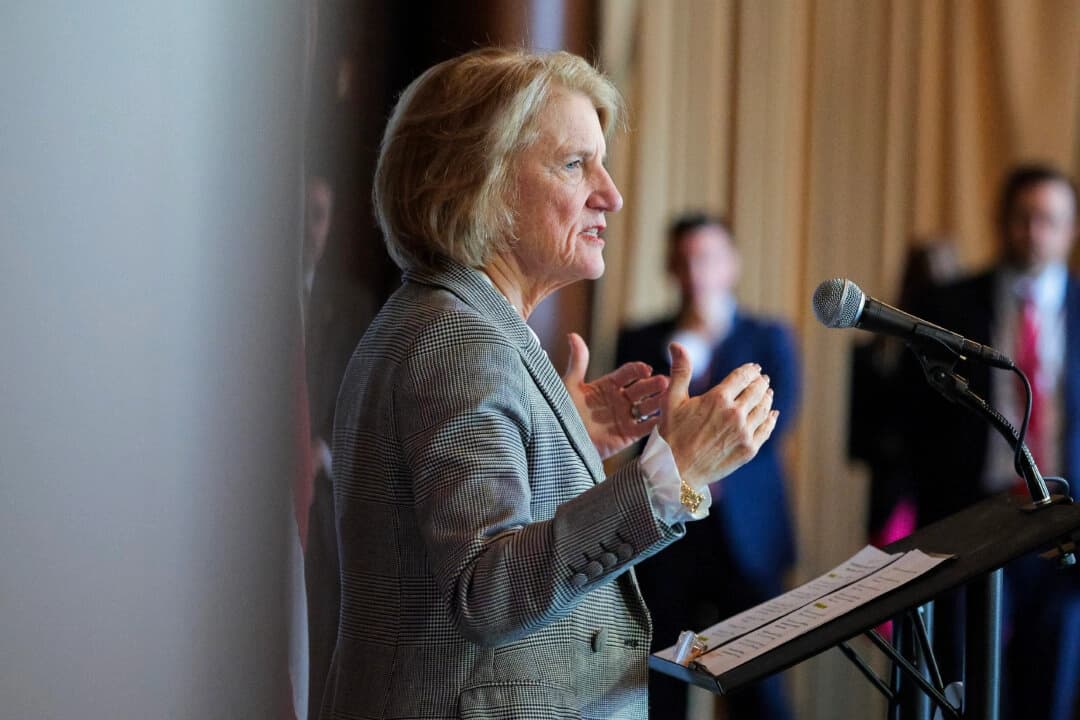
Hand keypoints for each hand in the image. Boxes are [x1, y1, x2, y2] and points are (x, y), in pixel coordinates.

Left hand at [562, 332, 669, 459]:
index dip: (637, 370)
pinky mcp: (627, 435)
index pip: (627, 373)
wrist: (560, 443)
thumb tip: (572, 335)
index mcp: (608, 385)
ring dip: (658, 402)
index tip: (645, 369)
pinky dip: (656, 424)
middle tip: (663, 381)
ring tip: (668, 397)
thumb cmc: (561, 413)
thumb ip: (577, 362)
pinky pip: (645, 429)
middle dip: (653, 385)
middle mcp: (619, 399)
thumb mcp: (569, 386)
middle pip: (641, 389)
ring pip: (646, 407)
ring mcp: (625, 417)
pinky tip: (666, 418)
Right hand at [659, 342, 777, 487]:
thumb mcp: (672, 400)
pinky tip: (772, 415)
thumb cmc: (671, 435)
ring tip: (767, 394)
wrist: (676, 471)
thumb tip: (676, 344)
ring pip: (764, 409)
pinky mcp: (748, 450)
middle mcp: (735, 414)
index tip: (755, 368)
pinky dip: (771, 419)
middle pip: (757, 391)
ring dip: (767, 398)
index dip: (751, 370)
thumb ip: (680, 371)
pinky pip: (766, 430)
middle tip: (763, 380)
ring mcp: (744, 433)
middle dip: (761, 382)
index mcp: (718, 398)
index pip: (743, 376)